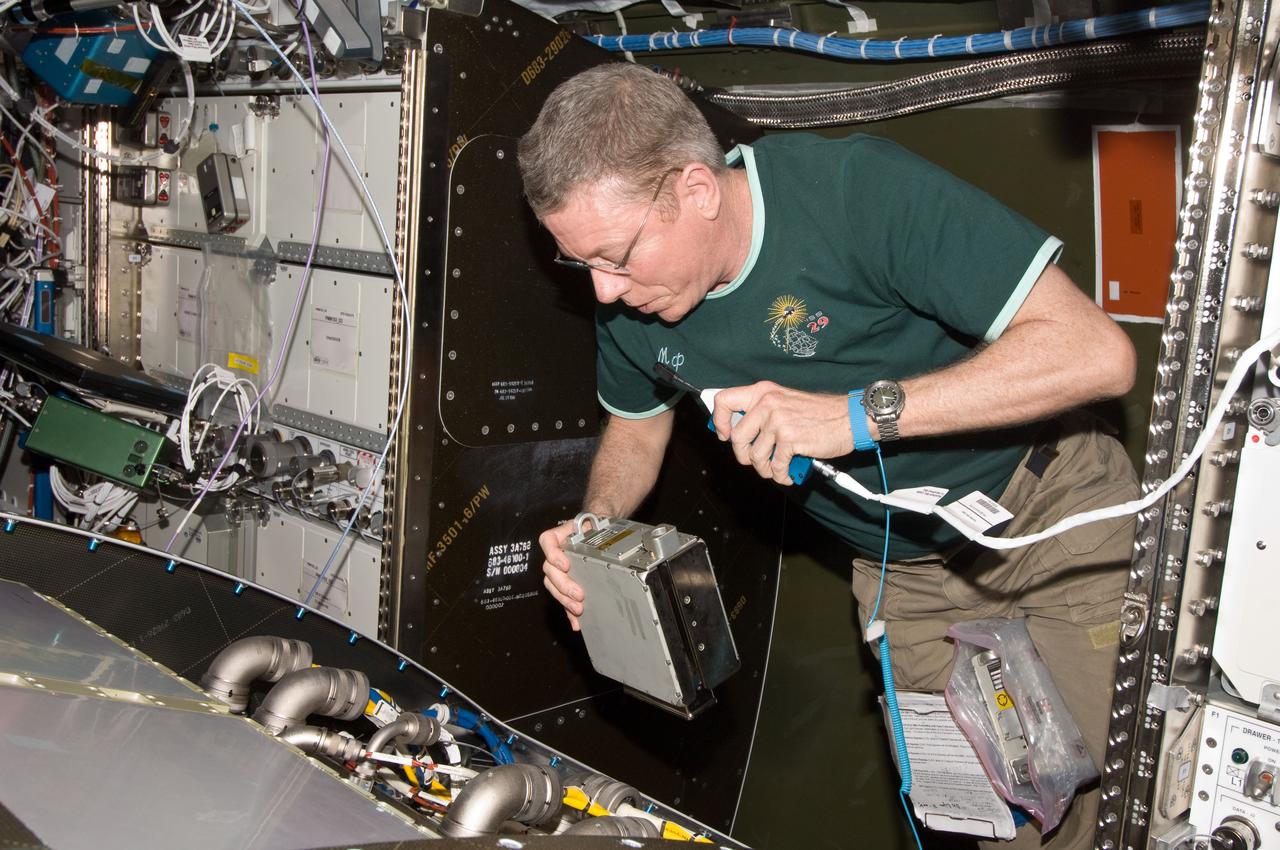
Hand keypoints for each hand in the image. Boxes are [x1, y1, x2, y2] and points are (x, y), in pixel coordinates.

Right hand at [540, 519, 585, 630]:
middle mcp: (553, 555)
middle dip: (564, 585)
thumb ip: (588, 529)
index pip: (548, 543)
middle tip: (578, 594)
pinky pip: (562, 599)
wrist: (595, 534)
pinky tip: (575, 621)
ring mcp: (556, 571)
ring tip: (578, 608)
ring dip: (565, 600)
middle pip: (550, 571)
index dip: (554, 555)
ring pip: (553, 587)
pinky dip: (569, 613)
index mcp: (556, 538)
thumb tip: (594, 536)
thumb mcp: (588, 525)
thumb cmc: (589, 529)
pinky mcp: (563, 586)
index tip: (566, 565)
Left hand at [710, 382, 854, 483]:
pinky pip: (775, 466)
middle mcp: (767, 404)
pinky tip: (787, 474)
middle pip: (737, 437)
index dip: (719, 421)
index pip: (724, 401)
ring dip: (765, 468)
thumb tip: (735, 432)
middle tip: (756, 460)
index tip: (725, 435)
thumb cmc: (818, 413)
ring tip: (776, 468)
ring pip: (755, 456)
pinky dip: (780, 475)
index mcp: (763, 392)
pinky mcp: (790, 439)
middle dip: (744, 455)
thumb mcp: (784, 401)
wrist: (849, 417)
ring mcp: (778, 421)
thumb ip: (761, 412)